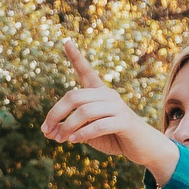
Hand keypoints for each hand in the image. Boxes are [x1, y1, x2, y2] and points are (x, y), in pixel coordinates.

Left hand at [41, 41, 179, 184]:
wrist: (143, 147)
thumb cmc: (113, 137)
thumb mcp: (87, 131)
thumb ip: (70, 128)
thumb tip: (48, 132)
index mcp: (99, 93)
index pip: (86, 71)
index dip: (76, 57)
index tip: (66, 41)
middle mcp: (108, 95)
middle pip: (74, 97)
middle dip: (56, 114)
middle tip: (46, 131)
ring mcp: (117, 107)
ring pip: (84, 112)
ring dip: (67, 127)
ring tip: (59, 139)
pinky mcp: (124, 121)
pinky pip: (98, 125)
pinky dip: (83, 133)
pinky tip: (73, 140)